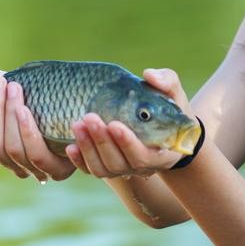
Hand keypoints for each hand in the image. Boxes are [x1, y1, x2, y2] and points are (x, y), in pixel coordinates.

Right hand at [0, 65, 75, 181]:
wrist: (70, 99)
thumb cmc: (32, 91)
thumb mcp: (4, 81)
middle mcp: (13, 165)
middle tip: (2, 83)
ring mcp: (34, 170)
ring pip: (14, 150)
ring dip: (11, 117)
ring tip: (15, 89)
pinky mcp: (58, 169)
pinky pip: (37, 156)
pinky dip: (28, 132)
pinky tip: (27, 110)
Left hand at [65, 68, 194, 177]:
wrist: (162, 129)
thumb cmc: (168, 110)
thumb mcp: (174, 95)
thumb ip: (167, 82)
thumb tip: (149, 75)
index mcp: (162, 153)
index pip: (143, 157)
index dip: (127, 144)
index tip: (114, 124)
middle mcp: (142, 167)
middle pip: (118, 163)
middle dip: (102, 142)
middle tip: (90, 117)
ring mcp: (123, 169)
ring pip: (102, 170)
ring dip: (88, 149)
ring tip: (77, 125)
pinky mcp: (107, 168)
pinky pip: (91, 170)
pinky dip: (79, 161)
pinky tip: (70, 146)